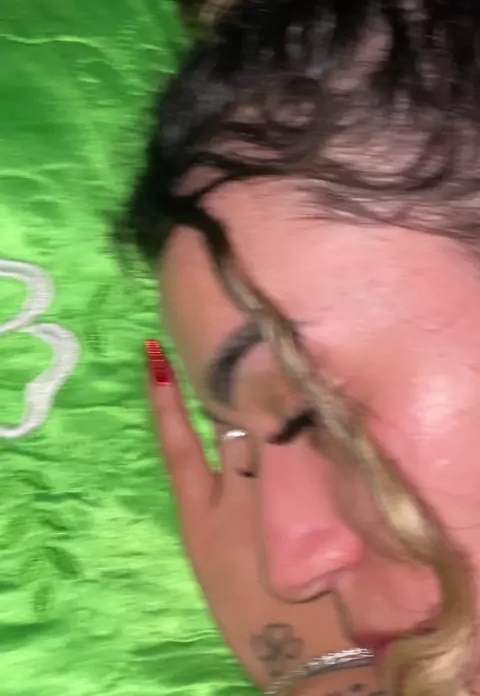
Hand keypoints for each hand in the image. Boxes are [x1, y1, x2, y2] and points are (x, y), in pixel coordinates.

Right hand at [149, 353, 379, 693]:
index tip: (156, 358)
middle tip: (246, 357)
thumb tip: (235, 448)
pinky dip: (309, 437)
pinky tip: (321, 413)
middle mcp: (233, 501)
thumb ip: (222, 500)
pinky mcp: (312, 511)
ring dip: (275, 410)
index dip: (165, 401)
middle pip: (232, 428)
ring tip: (285, 377)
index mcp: (198, 517)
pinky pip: (308, 457)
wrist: (294, 651)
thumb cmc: (246, 606)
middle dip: (236, 394)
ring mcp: (274, 503)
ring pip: (271, 436)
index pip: (178, 445)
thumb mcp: (212, 553)